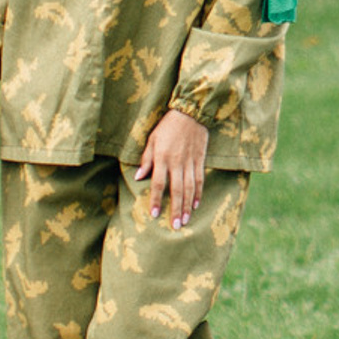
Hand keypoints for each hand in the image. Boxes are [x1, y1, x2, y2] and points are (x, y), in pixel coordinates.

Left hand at [137, 107, 209, 229]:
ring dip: (187, 205)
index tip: (153, 214)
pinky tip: (196, 204)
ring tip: (185, 220)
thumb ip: (146, 159)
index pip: (158, 183)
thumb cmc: (167, 125)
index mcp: (162, 157)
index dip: (155, 199)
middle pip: (176, 190)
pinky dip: (198, 193)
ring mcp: (190, 162)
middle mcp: (177, 162)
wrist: (190, 112)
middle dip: (175, 209)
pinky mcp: (200, 159)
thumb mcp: (152, 139)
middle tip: (175, 226)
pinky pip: (199, 179)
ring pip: (189, 188)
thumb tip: (138, 177)